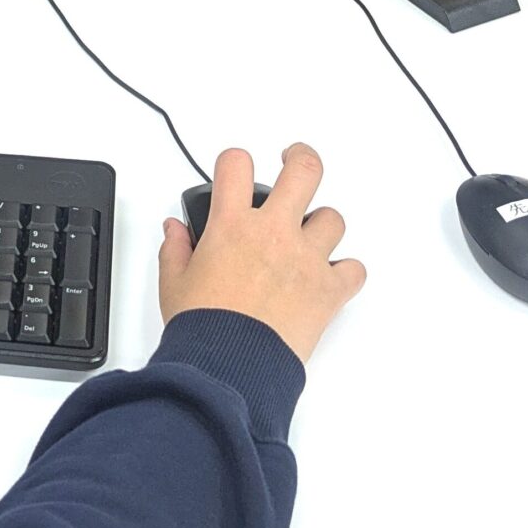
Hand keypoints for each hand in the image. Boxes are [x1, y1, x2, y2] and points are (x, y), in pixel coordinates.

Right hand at [159, 144, 365, 363]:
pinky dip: (345, 272)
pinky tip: (329, 278)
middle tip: (294, 162)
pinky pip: (354, 269)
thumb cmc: (202, 329)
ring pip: (333, 219)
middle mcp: (273, 232)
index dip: (234, 162)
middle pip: (304, 170)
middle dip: (301, 159)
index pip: (236, 164)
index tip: (236, 171)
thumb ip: (175, 248)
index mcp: (232, 225)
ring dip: (321, 226)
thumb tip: (175, 229)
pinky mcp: (328, 289)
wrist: (229, 369)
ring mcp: (306, 258)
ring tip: (307, 240)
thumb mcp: (173, 283)